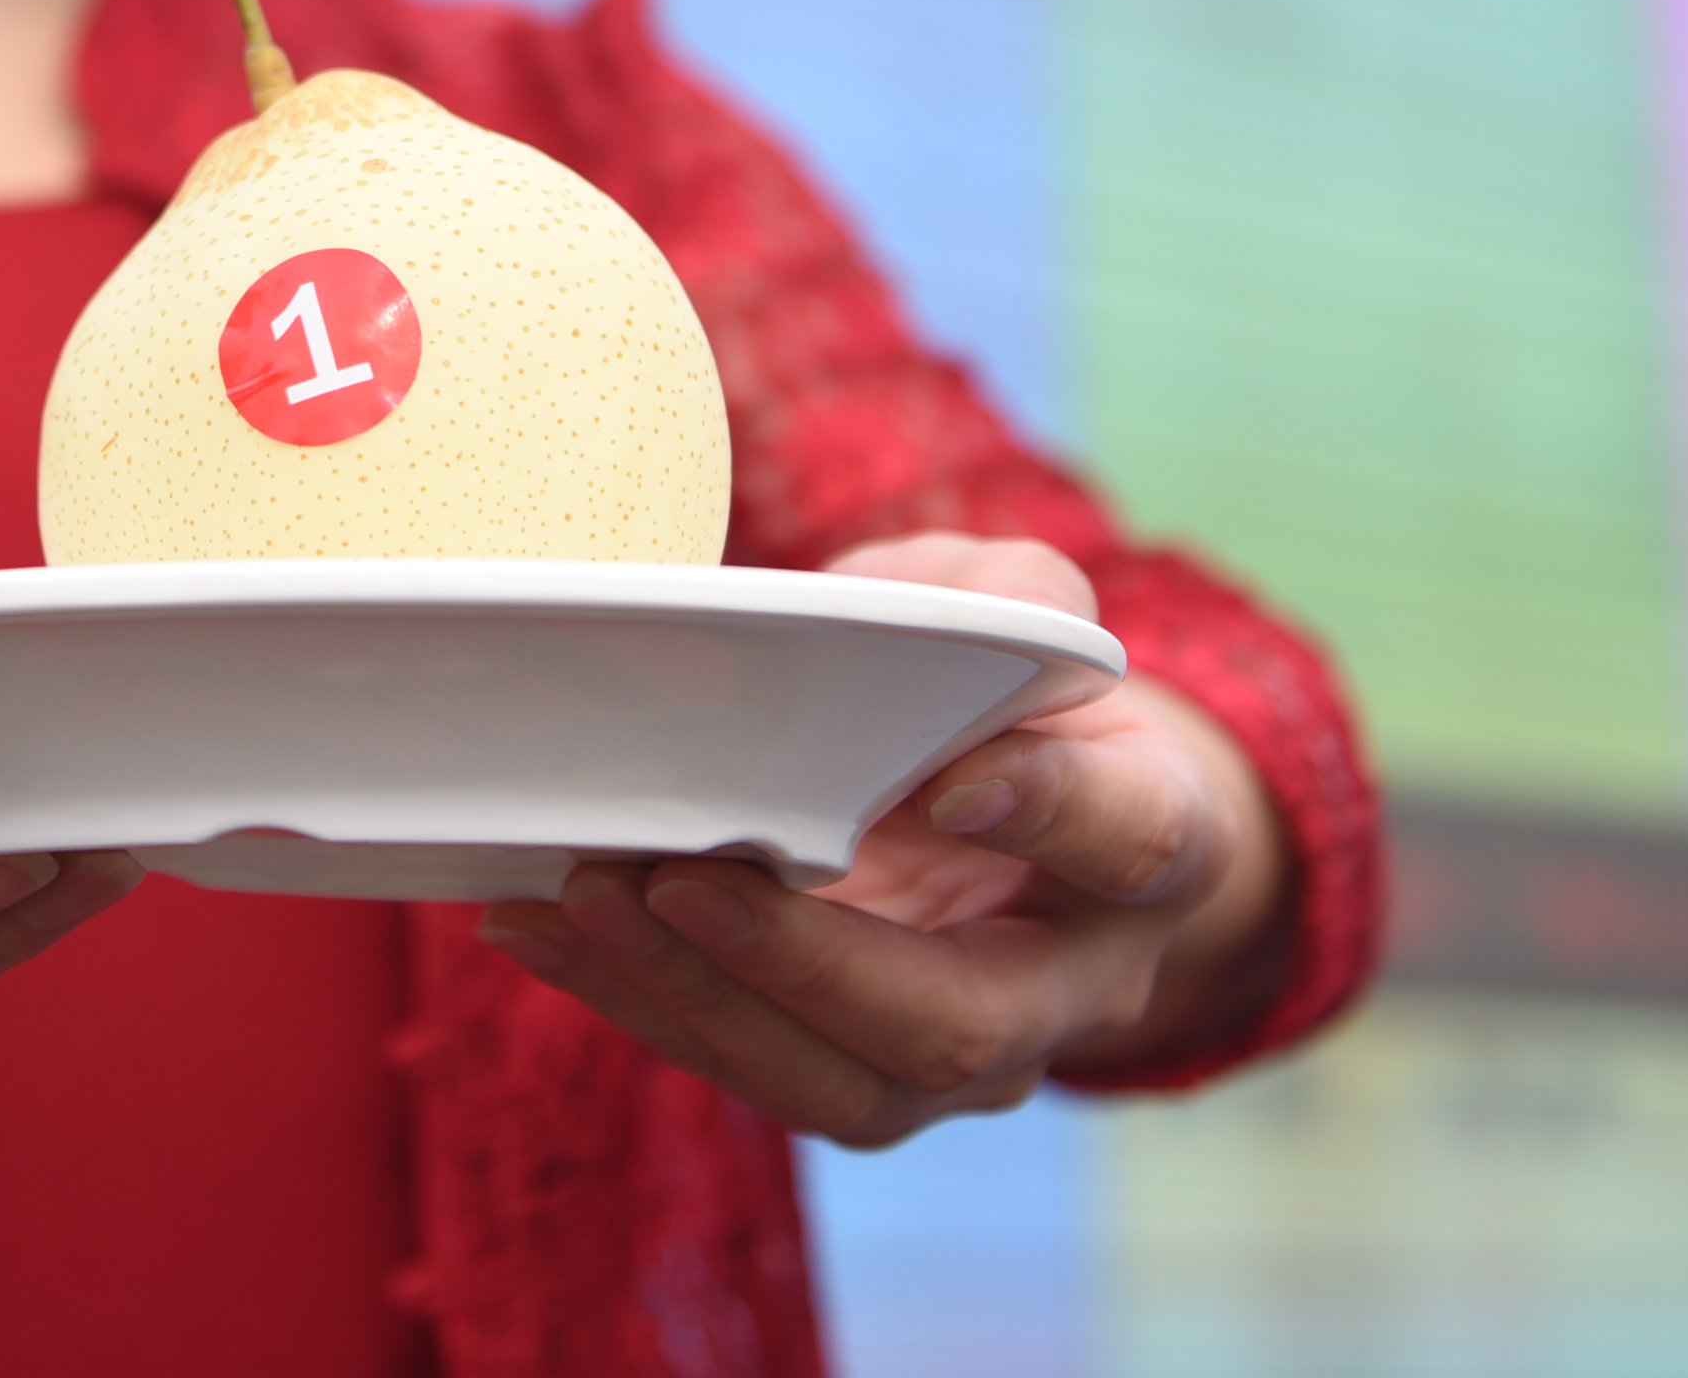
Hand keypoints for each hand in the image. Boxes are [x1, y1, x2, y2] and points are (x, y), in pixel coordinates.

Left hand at [472, 532, 1284, 1147]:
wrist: (1030, 816)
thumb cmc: (1019, 694)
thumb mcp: (1030, 613)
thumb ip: (1005, 600)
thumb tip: (911, 634)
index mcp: (1150, 844)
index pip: (1125, 837)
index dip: (1045, 811)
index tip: (948, 779)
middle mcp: (1069, 987)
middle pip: (950, 1028)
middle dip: (799, 966)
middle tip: (679, 879)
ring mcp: (957, 1056)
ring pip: (835, 1087)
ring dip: (693, 1000)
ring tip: (584, 897)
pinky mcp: (849, 1071)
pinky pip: (745, 1067)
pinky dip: (633, 1001)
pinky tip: (537, 926)